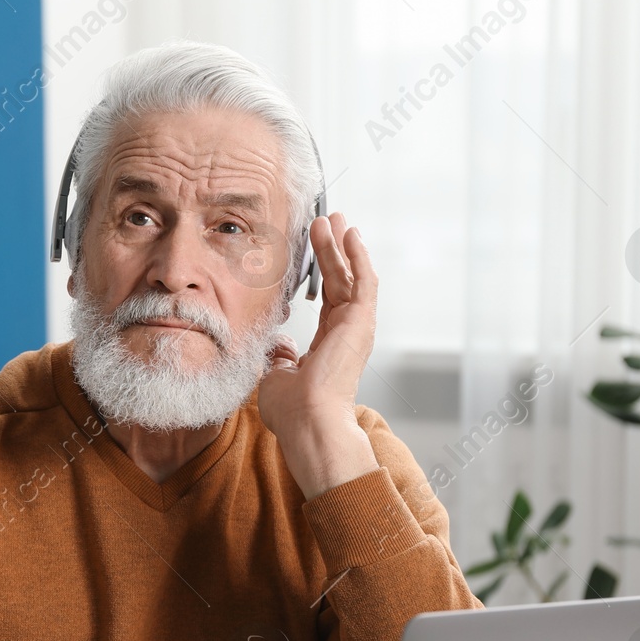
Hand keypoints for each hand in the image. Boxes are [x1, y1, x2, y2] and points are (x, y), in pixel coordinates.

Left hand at [258, 212, 379, 498]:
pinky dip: (358, 256)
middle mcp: (347, 332)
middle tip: (328, 220)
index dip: (323, 271)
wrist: (307, 422)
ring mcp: (356, 327)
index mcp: (329, 344)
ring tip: (334, 218)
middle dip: (334, 249)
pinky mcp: (361, 322)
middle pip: (341, 280)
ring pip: (351, 275)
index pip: (329, 298)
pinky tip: (350, 233)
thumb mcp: (276, 376)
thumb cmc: (291, 410)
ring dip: (341, 245)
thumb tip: (280, 346)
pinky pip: (363, 281)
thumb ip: (281, 357)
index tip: (315, 247)